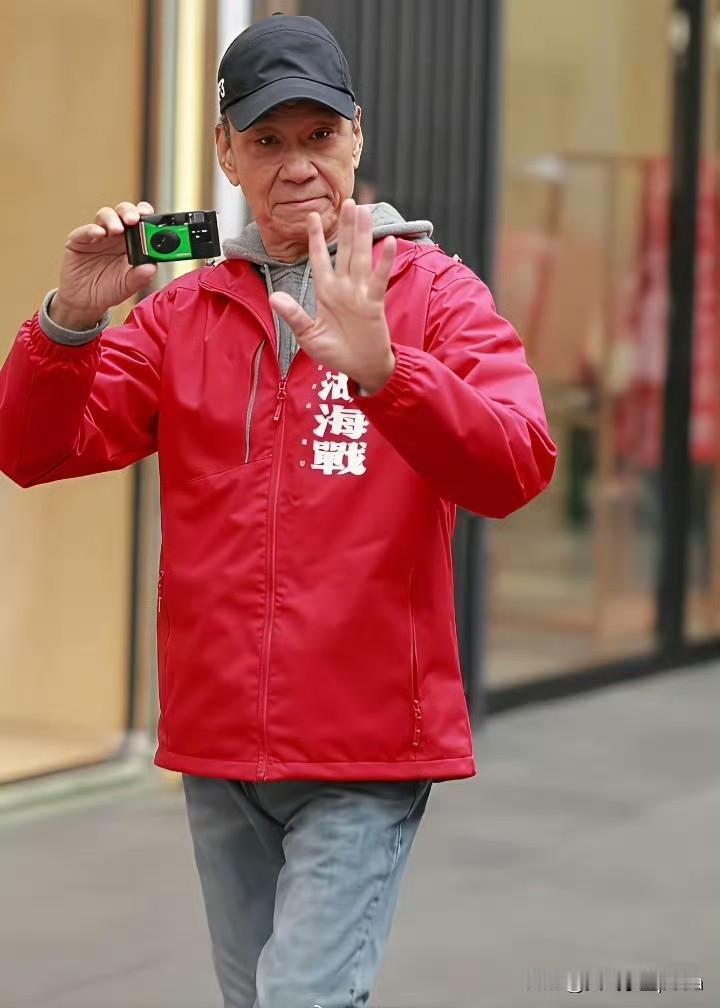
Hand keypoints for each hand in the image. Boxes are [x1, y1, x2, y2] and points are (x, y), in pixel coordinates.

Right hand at [50, 201, 157, 329]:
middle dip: (130, 211)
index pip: (142, 221)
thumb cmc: (109, 290)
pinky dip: (91, 230)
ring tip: (117, 229)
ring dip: (112, 219)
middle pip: (123, 213)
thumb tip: (152, 266)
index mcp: (132, 243)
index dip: (146, 215)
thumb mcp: (128, 286)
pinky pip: (84, 231)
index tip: (151, 217)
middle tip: (134, 219)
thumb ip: (141, 276)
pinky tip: (98, 234)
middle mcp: (116, 235)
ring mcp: (97, 236)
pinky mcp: (78, 241)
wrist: (85, 302)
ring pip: (105, 216)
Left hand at [268, 199, 396, 393]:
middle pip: (345, 250)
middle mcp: (344, 288)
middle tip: (349, 201)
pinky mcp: (374, 303)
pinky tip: (388, 242)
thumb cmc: (336, 353)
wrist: (360, 369)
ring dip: (363, 235)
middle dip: (346, 226)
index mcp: (326, 292)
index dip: (316, 238)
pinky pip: (378, 279)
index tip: (312, 215)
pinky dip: (383, 262)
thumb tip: (273, 297)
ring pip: (360, 258)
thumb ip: (294, 315)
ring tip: (364, 211)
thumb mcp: (309, 335)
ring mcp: (360, 293)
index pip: (320, 259)